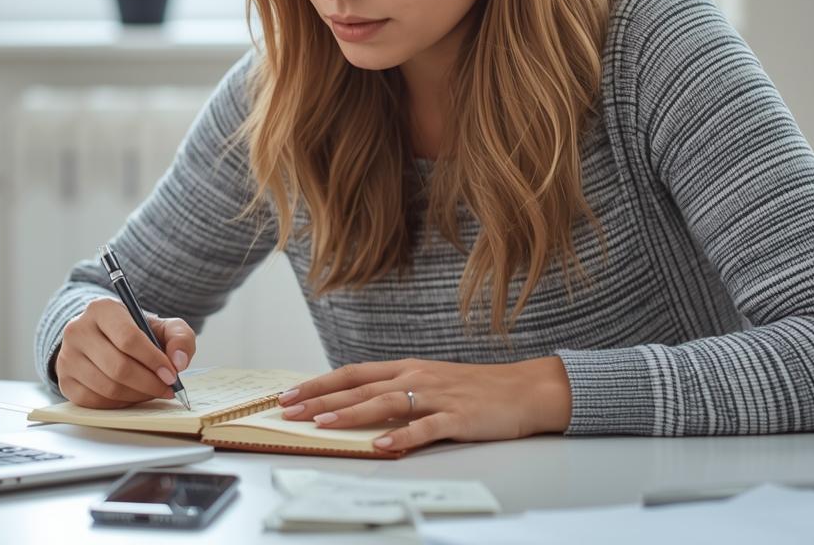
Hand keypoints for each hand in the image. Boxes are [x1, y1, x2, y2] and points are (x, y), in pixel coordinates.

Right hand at [54, 297, 196, 407]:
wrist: (103, 339)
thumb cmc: (135, 333)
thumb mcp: (161, 326)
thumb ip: (180, 337)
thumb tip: (179, 361)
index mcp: (101, 309)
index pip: (128, 338)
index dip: (153, 360)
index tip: (172, 374)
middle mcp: (78, 330)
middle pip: (118, 367)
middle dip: (149, 383)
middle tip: (167, 388)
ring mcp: (67, 357)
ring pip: (107, 387)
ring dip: (137, 395)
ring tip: (152, 391)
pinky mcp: (64, 380)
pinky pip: (95, 402)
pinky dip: (119, 404)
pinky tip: (132, 395)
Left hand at [275, 356, 572, 451]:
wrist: (525, 389)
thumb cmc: (476, 389)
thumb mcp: (430, 382)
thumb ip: (397, 391)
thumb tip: (356, 406)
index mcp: (407, 368)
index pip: (352, 374)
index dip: (319, 384)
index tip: (289, 395)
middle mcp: (417, 377)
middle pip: (360, 388)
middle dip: (321, 400)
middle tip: (289, 411)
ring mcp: (437, 396)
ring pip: (386, 403)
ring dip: (351, 414)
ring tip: (324, 424)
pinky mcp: (458, 418)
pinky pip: (425, 428)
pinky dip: (402, 436)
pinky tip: (383, 445)